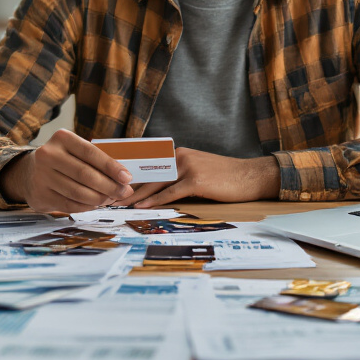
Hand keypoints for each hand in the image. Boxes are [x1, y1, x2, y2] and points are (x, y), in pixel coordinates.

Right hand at [0, 129, 132, 213]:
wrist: (29, 172)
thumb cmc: (63, 161)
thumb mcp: (75, 151)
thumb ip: (97, 161)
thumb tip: (123, 180)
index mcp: (62, 138)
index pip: (90, 153)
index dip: (111, 167)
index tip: (127, 178)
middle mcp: (48, 154)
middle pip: (85, 174)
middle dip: (109, 186)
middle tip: (124, 192)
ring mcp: (41, 176)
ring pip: (78, 192)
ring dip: (99, 199)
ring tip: (110, 199)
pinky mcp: (39, 195)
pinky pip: (69, 205)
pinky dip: (86, 206)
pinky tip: (95, 204)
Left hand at [113, 147, 279, 207]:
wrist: (249, 176)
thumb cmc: (224, 178)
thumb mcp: (198, 170)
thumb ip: (178, 175)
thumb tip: (157, 189)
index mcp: (179, 153)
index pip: (149, 164)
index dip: (131, 174)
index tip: (114, 183)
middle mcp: (180, 156)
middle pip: (148, 173)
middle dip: (128, 185)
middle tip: (110, 196)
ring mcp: (188, 167)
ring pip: (155, 183)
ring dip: (136, 194)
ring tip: (119, 203)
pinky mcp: (196, 180)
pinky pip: (170, 192)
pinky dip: (154, 200)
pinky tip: (142, 206)